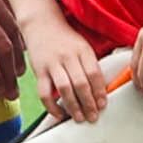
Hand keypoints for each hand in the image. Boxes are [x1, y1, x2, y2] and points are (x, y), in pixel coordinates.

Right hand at [26, 14, 114, 131]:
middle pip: (81, 83)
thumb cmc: (66, 39)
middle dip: (88, 103)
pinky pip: (44, 92)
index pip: (94, 74)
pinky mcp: (39, 70)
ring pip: (64, 88)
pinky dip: (51, 106)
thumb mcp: (83, 47)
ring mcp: (52, 63)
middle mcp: (68, 56)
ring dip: (73, 106)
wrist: (42, 24)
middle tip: (93, 117)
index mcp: (83, 51)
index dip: (100, 92)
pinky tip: (59, 114)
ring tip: (79, 118)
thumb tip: (101, 91)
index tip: (103, 105)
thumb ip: (90, 65)